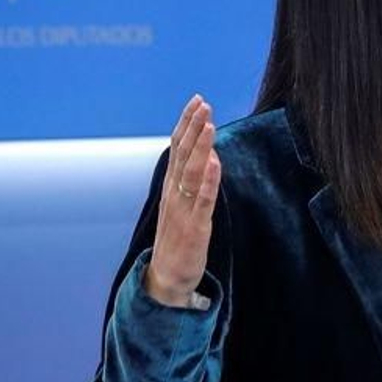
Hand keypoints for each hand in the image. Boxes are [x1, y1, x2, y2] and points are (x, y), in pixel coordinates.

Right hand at [144, 95, 220, 306]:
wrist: (166, 279)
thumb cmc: (178, 240)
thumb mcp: (182, 205)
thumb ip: (193, 180)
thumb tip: (209, 154)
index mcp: (171, 187)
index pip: (178, 148)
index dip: (187, 124)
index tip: (197, 101)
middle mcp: (174, 193)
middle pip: (183, 154)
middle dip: (193, 127)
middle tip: (203, 103)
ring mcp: (183, 209)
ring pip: (192, 172)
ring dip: (200, 147)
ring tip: (209, 124)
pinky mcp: (195, 227)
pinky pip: (202, 200)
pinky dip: (209, 180)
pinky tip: (216, 163)